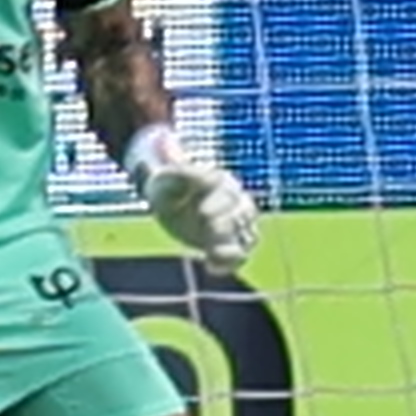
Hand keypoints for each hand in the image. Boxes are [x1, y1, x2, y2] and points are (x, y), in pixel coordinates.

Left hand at [123, 120, 263, 270]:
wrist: (170, 204)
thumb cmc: (168, 186)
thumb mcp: (167, 177)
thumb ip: (177, 171)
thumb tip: (175, 148)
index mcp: (221, 182)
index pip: (228, 192)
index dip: (220, 202)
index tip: (202, 212)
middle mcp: (234, 202)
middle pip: (244, 214)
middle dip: (227, 223)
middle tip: (208, 230)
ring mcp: (234, 225)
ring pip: (249, 236)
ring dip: (233, 246)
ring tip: (213, 253)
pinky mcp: (229, 244)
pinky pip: (240, 256)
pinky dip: (230, 263)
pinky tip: (210, 267)